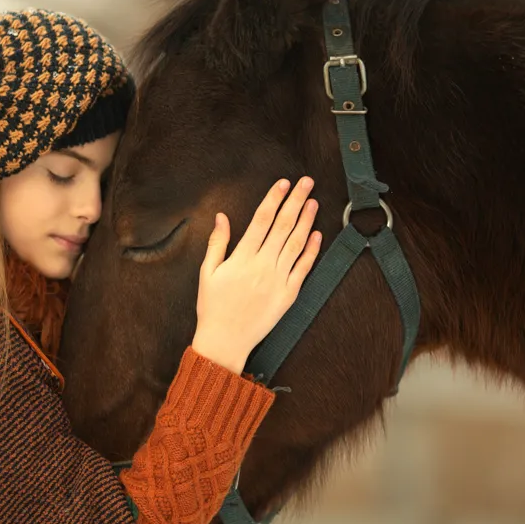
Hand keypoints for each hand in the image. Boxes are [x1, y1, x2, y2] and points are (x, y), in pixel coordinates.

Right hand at [191, 177, 322, 373]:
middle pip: (282, 226)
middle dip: (295, 201)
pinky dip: (311, 251)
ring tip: (313, 202)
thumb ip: (217, 242)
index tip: (283, 183)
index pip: (261, 220)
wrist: (226, 341)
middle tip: (307, 182)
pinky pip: (303, 269)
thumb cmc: (213, 306)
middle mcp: (263, 266)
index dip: (274, 199)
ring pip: (296, 244)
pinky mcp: (288, 295)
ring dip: (306, 221)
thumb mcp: (207, 272)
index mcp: (242, 258)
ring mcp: (278, 281)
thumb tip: (222, 216)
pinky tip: (316, 234)